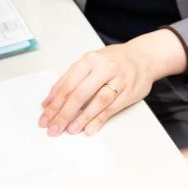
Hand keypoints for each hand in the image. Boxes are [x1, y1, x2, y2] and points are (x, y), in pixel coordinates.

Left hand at [39, 29, 187, 136]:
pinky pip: (112, 108)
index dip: (54, 102)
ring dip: (82, 117)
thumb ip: (70, 79)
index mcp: (89, 60)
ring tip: (70, 130)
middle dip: (64, 113)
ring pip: (97, 101)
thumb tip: (50, 101)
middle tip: (53, 128)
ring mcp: (119, 79)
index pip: (68, 84)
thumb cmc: (112, 61)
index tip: (44, 117)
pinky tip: (89, 129)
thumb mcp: (89, 62)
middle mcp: (104, 68)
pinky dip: (99, 119)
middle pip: (80, 93)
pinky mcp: (129, 91)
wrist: (143, 57)